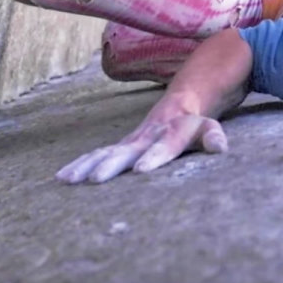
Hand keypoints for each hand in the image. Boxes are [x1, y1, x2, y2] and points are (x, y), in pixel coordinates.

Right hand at [56, 107, 227, 183]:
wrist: (178, 103)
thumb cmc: (194, 124)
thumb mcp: (208, 128)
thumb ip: (213, 136)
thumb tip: (220, 147)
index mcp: (171, 132)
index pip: (164, 145)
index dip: (154, 156)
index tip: (140, 170)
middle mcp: (147, 136)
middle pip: (128, 150)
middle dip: (111, 165)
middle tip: (96, 180)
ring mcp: (131, 141)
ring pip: (107, 152)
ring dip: (88, 165)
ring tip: (70, 180)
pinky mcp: (120, 147)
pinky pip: (98, 155)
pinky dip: (81, 164)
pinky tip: (62, 177)